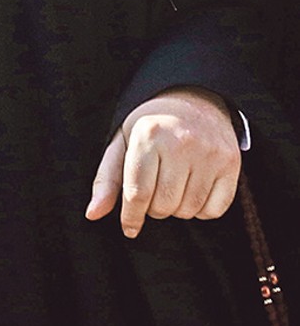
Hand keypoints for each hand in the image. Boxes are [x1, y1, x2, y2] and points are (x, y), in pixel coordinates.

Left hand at [85, 86, 240, 238]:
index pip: (137, 193)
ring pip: (188, 210)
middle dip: (154, 207)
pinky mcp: (231, 162)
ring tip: (173, 184)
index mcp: (148, 134)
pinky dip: (202, 209)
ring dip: (177, 208)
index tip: (129, 227)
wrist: (195, 98)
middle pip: (163, 206)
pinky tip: (194, 187)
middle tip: (155, 187)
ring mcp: (209, 152)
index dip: (131, 216)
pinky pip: (214, 210)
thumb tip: (93, 214)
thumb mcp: (123, 141)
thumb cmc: (152, 125)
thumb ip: (107, 179)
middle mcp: (180, 142)